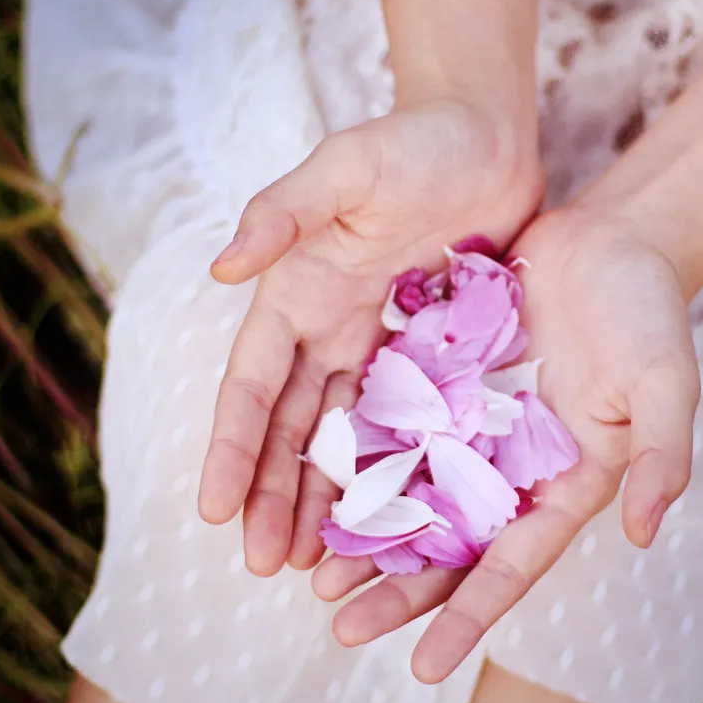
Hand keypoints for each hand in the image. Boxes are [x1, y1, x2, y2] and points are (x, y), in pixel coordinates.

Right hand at [199, 100, 543, 575]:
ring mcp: (376, 347)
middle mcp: (326, 328)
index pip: (252, 386)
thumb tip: (222, 269)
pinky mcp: (426, 356)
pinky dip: (388, 472)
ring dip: (321, 500)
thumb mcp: (345, 167)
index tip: (214, 512)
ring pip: (339, 439)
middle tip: (263, 565)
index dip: (233, 449)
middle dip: (271, 496)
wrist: (487, 137)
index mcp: (295, 293)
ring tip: (312, 565)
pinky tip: (387, 521)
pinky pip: (402, 425)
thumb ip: (284, 212)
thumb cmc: (415, 141)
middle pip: (289, 429)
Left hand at [311, 206, 702, 682]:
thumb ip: (664, 454)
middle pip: (452, 547)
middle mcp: (515, 469)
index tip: (424, 667)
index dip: (470, 617)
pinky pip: (395, 430)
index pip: (514, 565)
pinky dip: (360, 463)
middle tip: (342, 628)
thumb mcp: (666, 381)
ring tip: (316, 578)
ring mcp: (475, 428)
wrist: (614, 239)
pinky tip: (316, 487)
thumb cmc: (649, 312)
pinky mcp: (444, 382)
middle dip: (400, 591)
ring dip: (368, 539)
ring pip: (413, 497)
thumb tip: (647, 533)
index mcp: (567, 484)